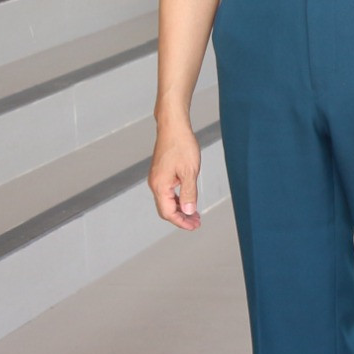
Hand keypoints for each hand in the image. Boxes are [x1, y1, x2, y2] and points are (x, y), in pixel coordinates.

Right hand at [147, 105, 200, 230]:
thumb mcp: (190, 171)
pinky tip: (188, 200)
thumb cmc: (181, 145)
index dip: (181, 222)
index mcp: (160, 186)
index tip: (195, 226)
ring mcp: (157, 179)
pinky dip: (178, 199)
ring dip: (180, 209)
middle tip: (197, 223)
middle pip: (166, 209)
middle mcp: (155, 184)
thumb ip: (189, 193)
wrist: (173, 126)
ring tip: (195, 214)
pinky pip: (168, 192)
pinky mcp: (161, 173)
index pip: (168, 213)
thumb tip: (189, 211)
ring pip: (167, 201)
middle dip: (181, 218)